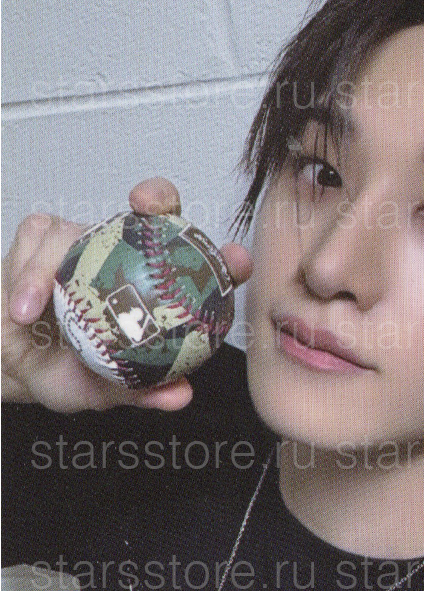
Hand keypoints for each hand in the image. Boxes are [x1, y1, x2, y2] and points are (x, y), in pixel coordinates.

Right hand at [1, 178, 252, 411]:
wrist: (12, 366)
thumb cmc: (64, 371)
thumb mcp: (102, 391)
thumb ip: (141, 392)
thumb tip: (179, 393)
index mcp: (152, 291)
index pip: (197, 266)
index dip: (221, 258)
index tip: (234, 261)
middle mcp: (122, 257)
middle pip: (151, 211)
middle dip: (156, 196)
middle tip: (146, 206)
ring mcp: (83, 243)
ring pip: (78, 228)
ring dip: (53, 264)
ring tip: (35, 308)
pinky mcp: (41, 239)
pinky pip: (37, 238)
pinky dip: (27, 273)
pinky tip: (22, 306)